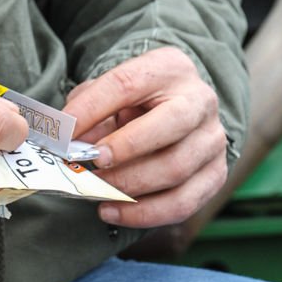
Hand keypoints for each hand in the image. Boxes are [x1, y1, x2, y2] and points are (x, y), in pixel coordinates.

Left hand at [63, 47, 226, 228]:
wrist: (178, 106)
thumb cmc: (136, 100)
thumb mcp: (111, 91)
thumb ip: (89, 108)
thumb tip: (67, 138)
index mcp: (169, 67)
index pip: (128, 83)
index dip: (93, 108)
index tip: (65, 132)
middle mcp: (200, 100)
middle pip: (170, 124)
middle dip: (126, 147)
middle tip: (92, 161)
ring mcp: (212, 139)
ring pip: (176, 168)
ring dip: (129, 184)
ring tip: (96, 189)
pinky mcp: (216, 174)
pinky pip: (183, 202)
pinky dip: (144, 214)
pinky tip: (113, 211)